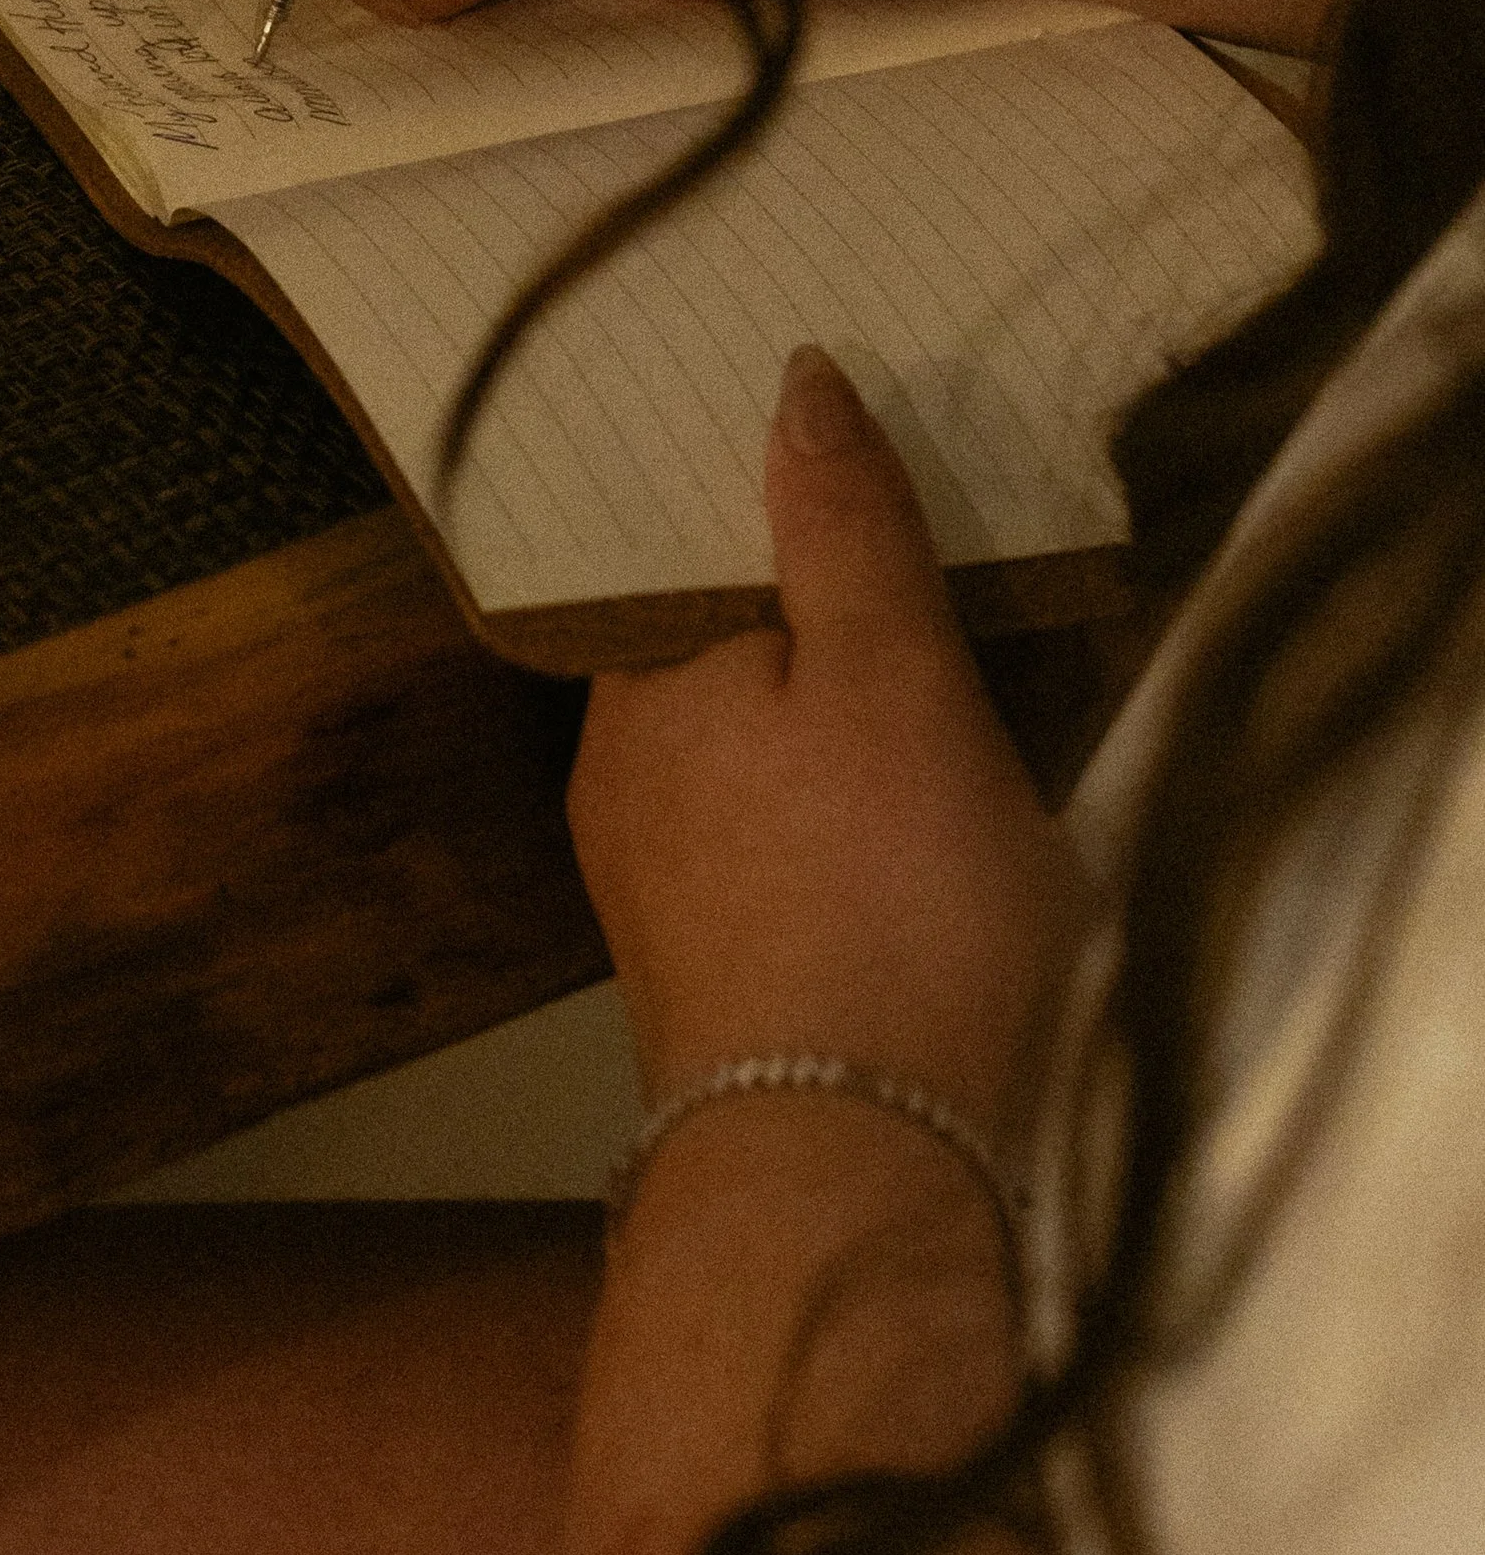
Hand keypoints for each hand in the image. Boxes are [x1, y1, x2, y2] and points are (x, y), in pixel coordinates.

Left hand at [566, 349, 1085, 1143]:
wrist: (856, 1177)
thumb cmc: (885, 904)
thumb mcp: (892, 679)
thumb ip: (843, 529)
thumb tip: (794, 377)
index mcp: (638, 681)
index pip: (688, 541)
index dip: (775, 495)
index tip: (861, 454)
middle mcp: (618, 773)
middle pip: (716, 642)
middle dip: (805, 601)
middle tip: (927, 548)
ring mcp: (659, 883)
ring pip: (746, 743)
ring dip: (822, 706)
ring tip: (937, 669)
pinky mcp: (719, 970)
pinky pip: (771, 835)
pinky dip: (830, 801)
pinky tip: (902, 810)